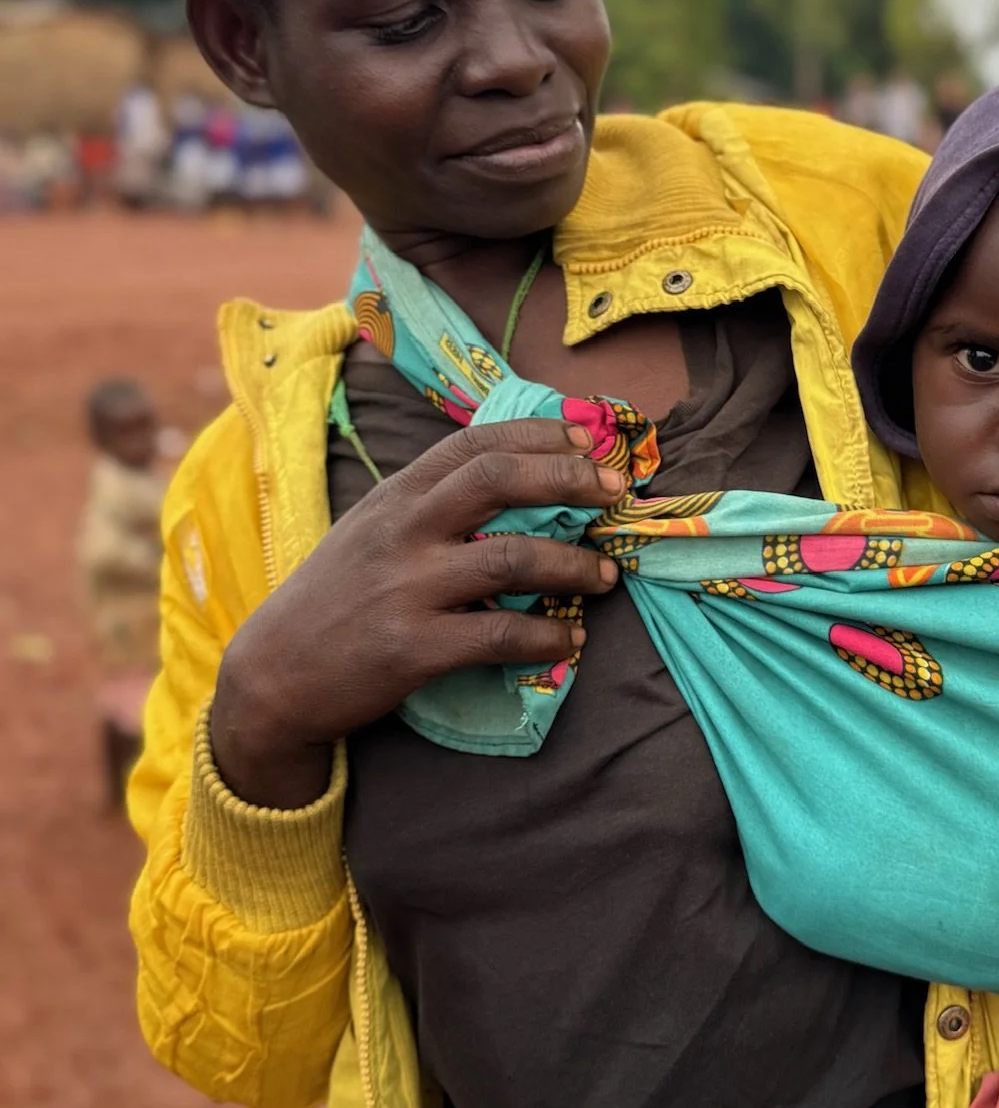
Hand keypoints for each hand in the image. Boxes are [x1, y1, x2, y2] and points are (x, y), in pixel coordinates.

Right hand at [209, 419, 621, 806]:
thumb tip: (519, 479)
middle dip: (569, 478)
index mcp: (396, 495)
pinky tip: (572, 638)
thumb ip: (432, 504)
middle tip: (616, 492)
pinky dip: (548, 636)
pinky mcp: (412, 648)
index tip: (588, 441)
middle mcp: (402, 531)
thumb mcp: (373, 529)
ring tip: (603, 575)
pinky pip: (500, 635)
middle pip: (499, 480)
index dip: (539, 434)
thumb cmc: (336, 597)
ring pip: (511, 558)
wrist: (273, 673)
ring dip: (572, 564)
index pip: (475, 442)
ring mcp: (406, 588)